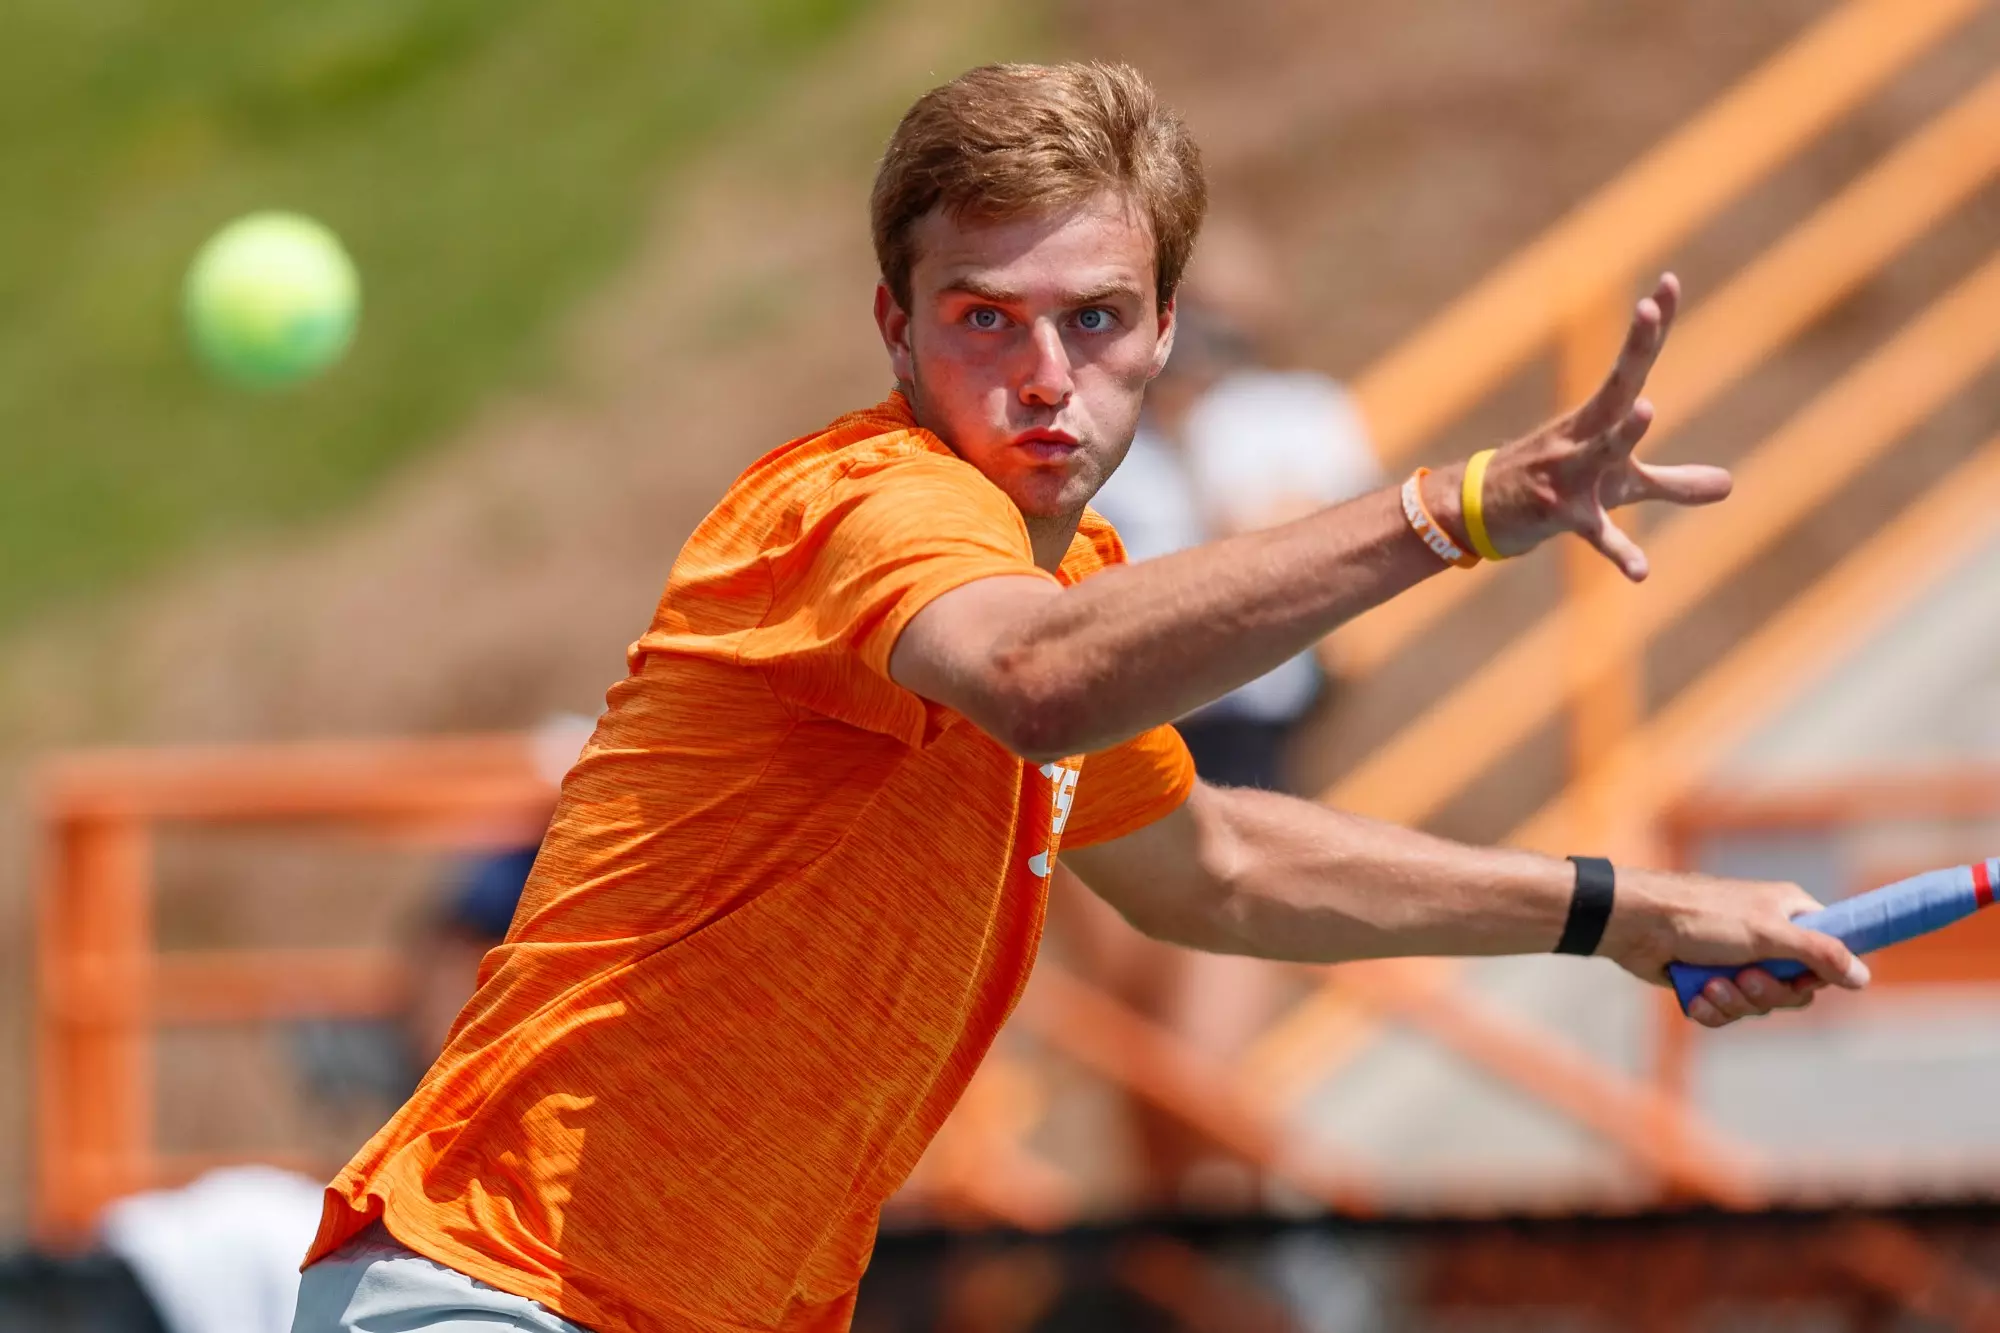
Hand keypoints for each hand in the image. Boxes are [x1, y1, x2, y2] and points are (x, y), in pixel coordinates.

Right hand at [1454, 273, 1731, 579]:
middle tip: (1647, 309)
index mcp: (1598, 420)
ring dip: (1621, 434)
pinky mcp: (1560, 515)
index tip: (1668, 283)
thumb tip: (1730, 486)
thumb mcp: (1622, 487)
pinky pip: (1595, 535)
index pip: (1631, 366)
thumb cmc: (1556, 489)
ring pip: (1599, 451)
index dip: (1652, 328)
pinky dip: (1619, 552)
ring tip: (1646, 410)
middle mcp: (1582, 438)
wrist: (1475, 513)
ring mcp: (1568, 475)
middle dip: (1634, 350)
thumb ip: (1675, 483)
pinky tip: (1641, 572)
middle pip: (1616, 388)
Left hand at [1598, 866, 1871, 1028]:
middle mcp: (1768, 937)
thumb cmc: (1700, 917)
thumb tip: (1863, 975)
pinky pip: (1727, 1012)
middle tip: (1745, 979)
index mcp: (1790, 913)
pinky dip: (1712, 1009)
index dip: (1820, 973)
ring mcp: (1738, 960)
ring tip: (1711, 984)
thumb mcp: (1767, 933)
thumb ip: (1818, 952)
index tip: (1804, 979)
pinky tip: (1695, 996)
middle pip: (1795, 988)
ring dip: (1735, 1002)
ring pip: (1759, 1004)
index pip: (1830, 952)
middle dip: (1768, 993)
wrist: (1634, 925)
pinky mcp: (1710, 980)